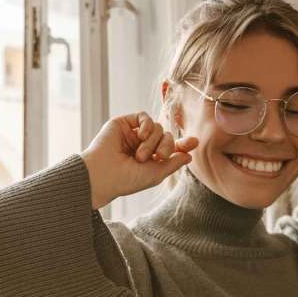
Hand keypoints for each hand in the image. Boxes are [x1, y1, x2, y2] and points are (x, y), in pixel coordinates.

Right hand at [80, 111, 198, 209]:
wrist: (103, 174)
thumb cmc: (127, 179)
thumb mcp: (156, 174)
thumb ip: (174, 163)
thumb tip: (189, 155)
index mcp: (150, 158)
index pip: (171, 147)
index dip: (183, 144)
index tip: (194, 142)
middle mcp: (142, 145)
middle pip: (167, 135)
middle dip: (167, 145)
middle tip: (160, 156)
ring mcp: (132, 134)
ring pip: (157, 127)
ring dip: (153, 141)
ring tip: (140, 155)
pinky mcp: (123, 123)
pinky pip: (143, 116)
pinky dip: (147, 125)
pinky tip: (141, 136)